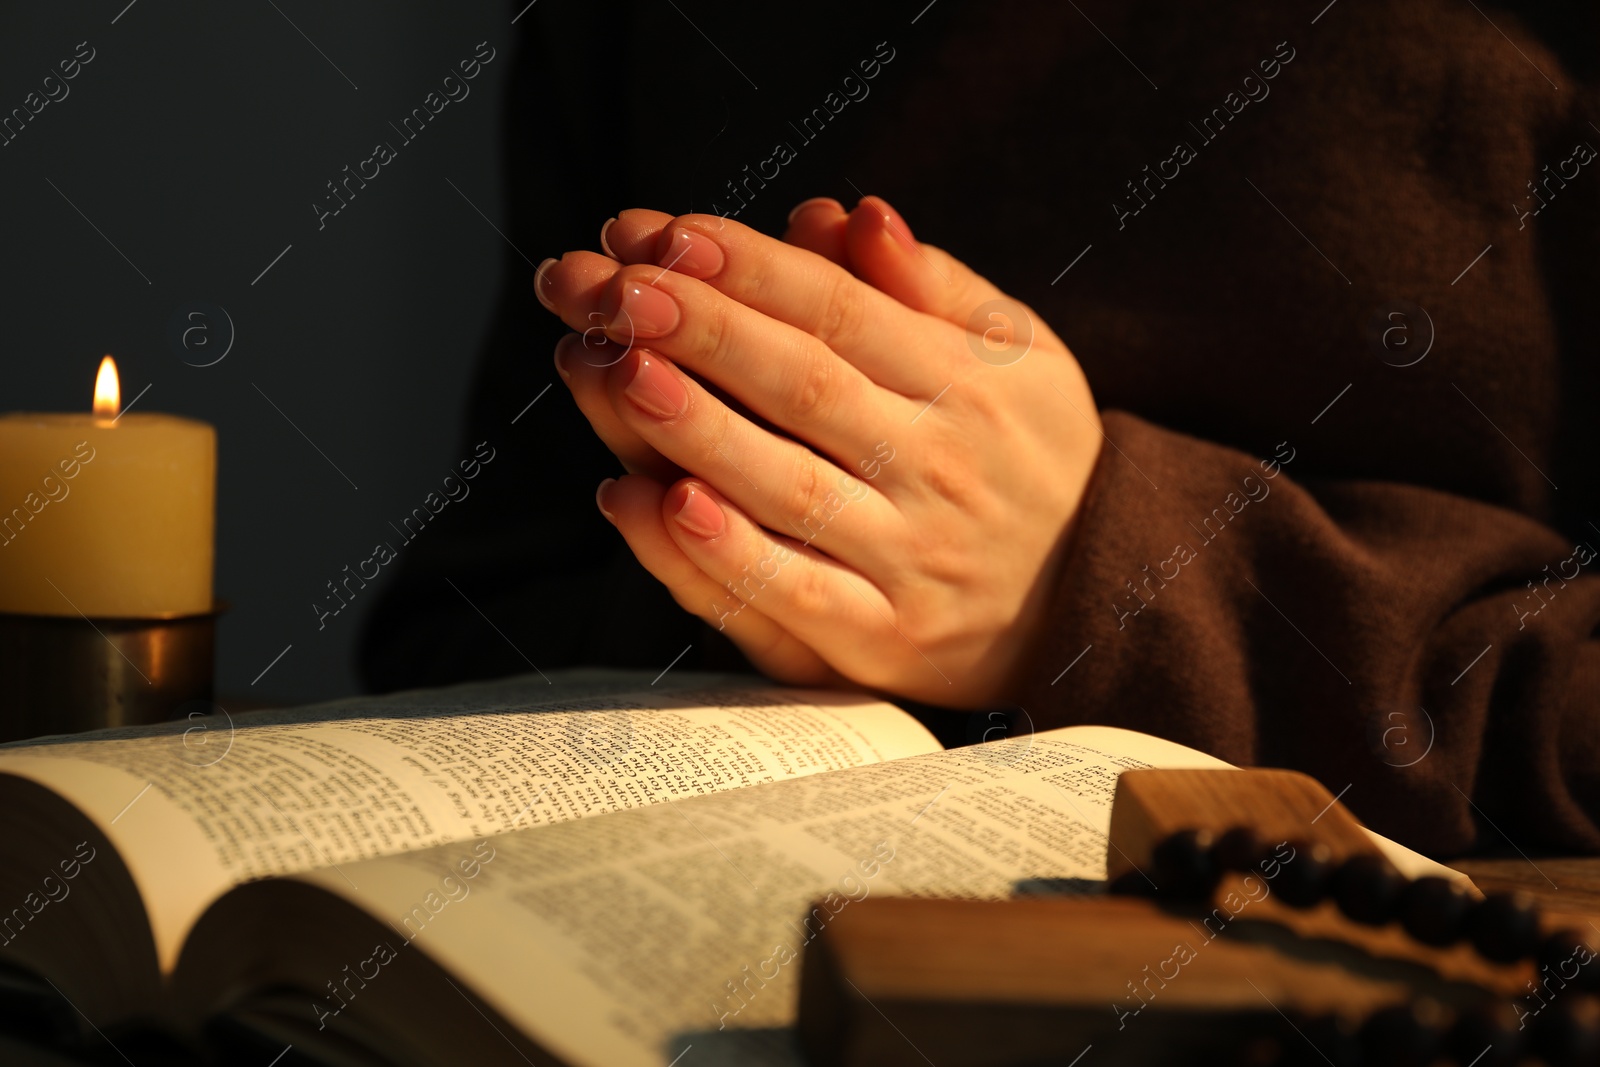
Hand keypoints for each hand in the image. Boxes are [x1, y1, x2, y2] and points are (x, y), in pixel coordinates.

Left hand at [536, 199, 1103, 706]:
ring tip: (617, 369)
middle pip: (802, 385)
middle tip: (610, 286)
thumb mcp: (1018, 352)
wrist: (1094, 598)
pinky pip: (793, 594)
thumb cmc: (1028, 453)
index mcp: (966, 382)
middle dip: (700, 328)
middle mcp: (935, 465)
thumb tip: (849, 213)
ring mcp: (906, 556)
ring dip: (696, 426)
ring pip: (788, 485)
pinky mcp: (880, 636)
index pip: (841, 310)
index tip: (668, 234)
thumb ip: (932, 283)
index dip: (752, 268)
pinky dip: (724, 554)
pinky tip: (653, 502)